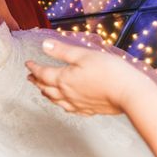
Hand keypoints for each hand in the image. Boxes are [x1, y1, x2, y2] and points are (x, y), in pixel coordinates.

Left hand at [25, 40, 146, 115]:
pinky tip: (64, 104)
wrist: (129, 93)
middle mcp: (67, 94)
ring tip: (43, 89)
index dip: (34, 67)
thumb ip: (62, 51)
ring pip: (55, 100)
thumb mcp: (84, 55)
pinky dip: (61, 104)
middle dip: (36, 81)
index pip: (43, 73)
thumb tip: (44, 45)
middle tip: (30, 77)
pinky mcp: (89, 110)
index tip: (28, 63)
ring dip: (46, 94)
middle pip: (46, 88)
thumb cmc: (109, 71)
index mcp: (64, 79)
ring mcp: (77, 104)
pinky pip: (69, 109)